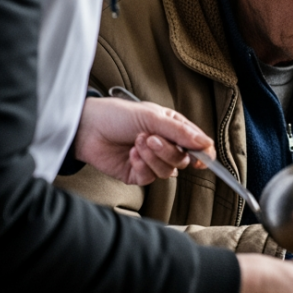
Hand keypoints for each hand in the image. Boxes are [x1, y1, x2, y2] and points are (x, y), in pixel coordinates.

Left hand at [72, 96, 214, 184]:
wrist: (87, 127)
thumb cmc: (118, 114)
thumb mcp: (152, 117)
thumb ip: (180, 132)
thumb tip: (205, 144)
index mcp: (173, 128)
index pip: (197, 145)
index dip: (202, 154)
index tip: (200, 159)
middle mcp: (165, 145)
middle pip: (182, 160)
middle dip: (167, 151)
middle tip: (149, 138)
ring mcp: (151, 161)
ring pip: (167, 172)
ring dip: (152, 157)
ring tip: (136, 142)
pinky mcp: (137, 174)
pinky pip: (149, 178)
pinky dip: (140, 166)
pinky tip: (130, 154)